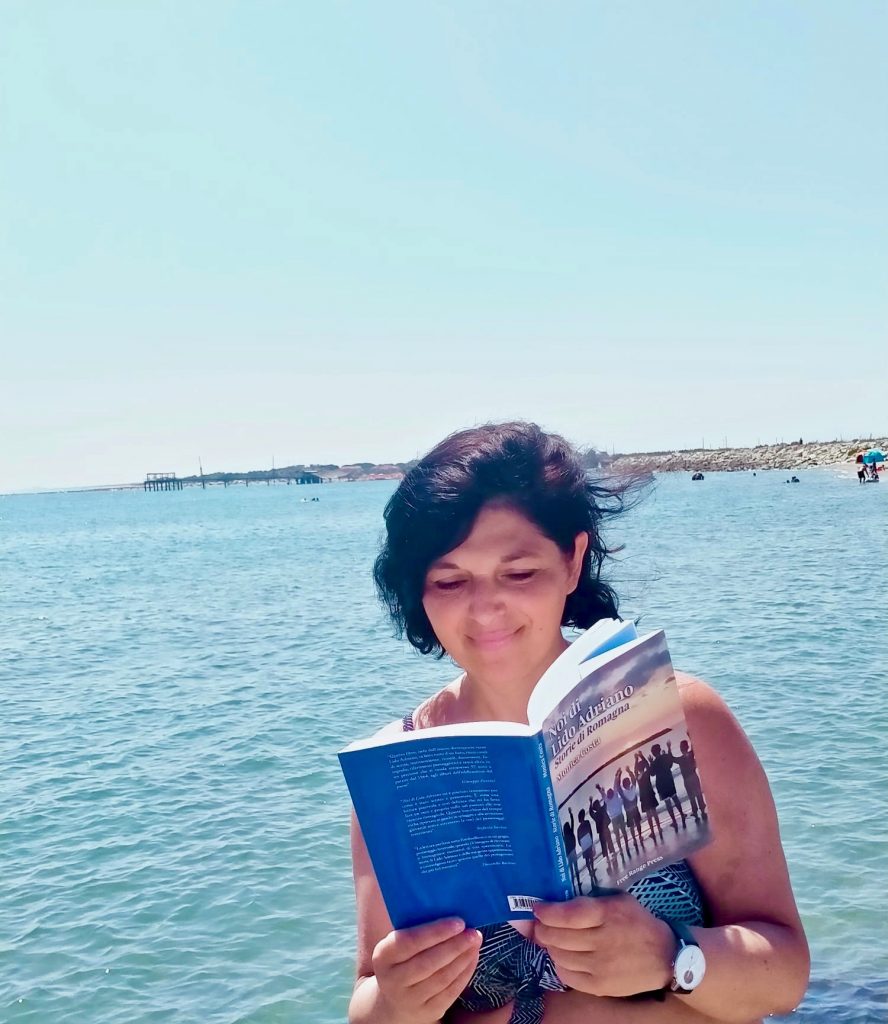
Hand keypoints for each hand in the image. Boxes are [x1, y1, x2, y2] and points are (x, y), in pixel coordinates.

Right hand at [371, 917, 482, 1022]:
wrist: (393, 999)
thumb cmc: (401, 958)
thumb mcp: (397, 944)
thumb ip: (414, 927)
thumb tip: (447, 903)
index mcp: (383, 956)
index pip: (409, 942)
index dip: (435, 932)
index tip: (458, 922)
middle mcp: (393, 980)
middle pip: (428, 962)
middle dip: (454, 945)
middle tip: (473, 932)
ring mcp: (410, 999)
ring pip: (442, 978)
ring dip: (463, 958)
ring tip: (475, 941)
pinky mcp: (428, 1012)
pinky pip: (451, 992)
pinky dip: (465, 973)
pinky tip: (473, 958)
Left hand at [533, 896, 673, 997]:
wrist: (665, 958)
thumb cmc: (638, 922)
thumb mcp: (618, 901)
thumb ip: (589, 901)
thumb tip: (556, 901)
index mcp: (607, 915)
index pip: (566, 914)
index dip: (546, 912)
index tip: (537, 908)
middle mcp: (602, 941)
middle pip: (558, 936)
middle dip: (542, 928)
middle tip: (540, 924)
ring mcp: (600, 967)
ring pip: (559, 956)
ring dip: (550, 946)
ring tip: (551, 938)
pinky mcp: (600, 987)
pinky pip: (567, 976)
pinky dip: (559, 964)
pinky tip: (563, 956)